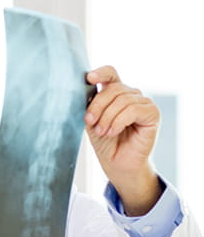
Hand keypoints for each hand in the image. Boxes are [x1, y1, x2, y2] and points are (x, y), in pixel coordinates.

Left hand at [84, 66, 162, 214]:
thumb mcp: (92, 120)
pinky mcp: (152, 113)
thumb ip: (90, 104)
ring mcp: (143, 102)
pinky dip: (119, 121)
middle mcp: (130, 94)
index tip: (89, 78)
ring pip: (122, 99)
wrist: (117, 163)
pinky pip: (133, 109)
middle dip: (97, 105)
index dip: (101, 72)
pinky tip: (113, 131)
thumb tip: (85, 89)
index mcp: (114, 93)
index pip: (110, 73)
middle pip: (113, 88)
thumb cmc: (105, 142)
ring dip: (107, 117)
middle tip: (90, 121)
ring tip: (102, 131)